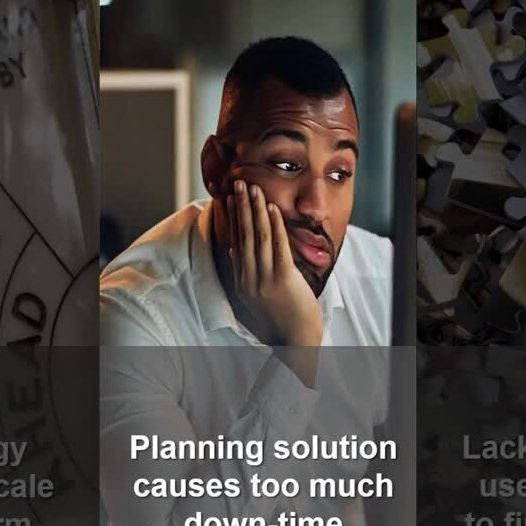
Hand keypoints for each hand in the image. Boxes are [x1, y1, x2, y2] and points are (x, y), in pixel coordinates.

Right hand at [228, 180, 322, 347]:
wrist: (296, 343)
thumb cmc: (281, 320)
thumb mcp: (256, 297)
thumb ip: (246, 274)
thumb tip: (235, 252)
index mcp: (242, 282)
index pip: (235, 242)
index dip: (233, 218)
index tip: (229, 198)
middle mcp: (249, 278)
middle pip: (243, 235)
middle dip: (242, 207)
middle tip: (239, 183)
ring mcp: (264, 279)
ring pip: (258, 237)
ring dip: (255, 210)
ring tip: (253, 188)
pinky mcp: (283, 279)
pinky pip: (277, 246)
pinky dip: (274, 225)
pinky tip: (271, 208)